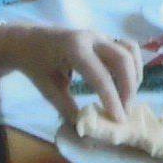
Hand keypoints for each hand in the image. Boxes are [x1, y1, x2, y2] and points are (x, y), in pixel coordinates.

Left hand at [0, 22, 143, 123]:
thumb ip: (66, 108)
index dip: (112, 99)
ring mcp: (100, 35)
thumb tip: (86, 127)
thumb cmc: (36, 64)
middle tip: (124, 112)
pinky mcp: (105, 38)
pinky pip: (127, 48)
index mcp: (73, 48)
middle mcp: (91, 38)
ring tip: (127, 98)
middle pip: (122, 59)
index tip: (119, 120)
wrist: (28, 40)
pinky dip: (132, 66)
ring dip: (134, 76)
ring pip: (130, 51)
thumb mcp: (47, 89)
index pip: (100, 76)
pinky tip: (126, 83)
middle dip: (128, 88)